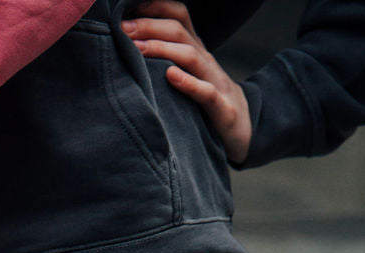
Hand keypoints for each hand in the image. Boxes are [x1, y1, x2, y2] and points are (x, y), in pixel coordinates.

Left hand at [123, 3, 251, 164]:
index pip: (178, 16)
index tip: (126, 11)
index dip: (155, 8)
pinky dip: (187, 83)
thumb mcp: (187, 75)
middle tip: (122, 29)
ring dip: (162, 49)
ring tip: (137, 48)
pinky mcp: (223, 108)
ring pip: (190, 56)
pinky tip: (170, 77)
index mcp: (195, 51)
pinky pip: (205, 91)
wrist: (242, 128)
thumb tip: (129, 50)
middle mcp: (204, 60)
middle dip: (149, 26)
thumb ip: (165, 61)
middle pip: (179, 32)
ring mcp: (215, 82)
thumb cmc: (204, 103)